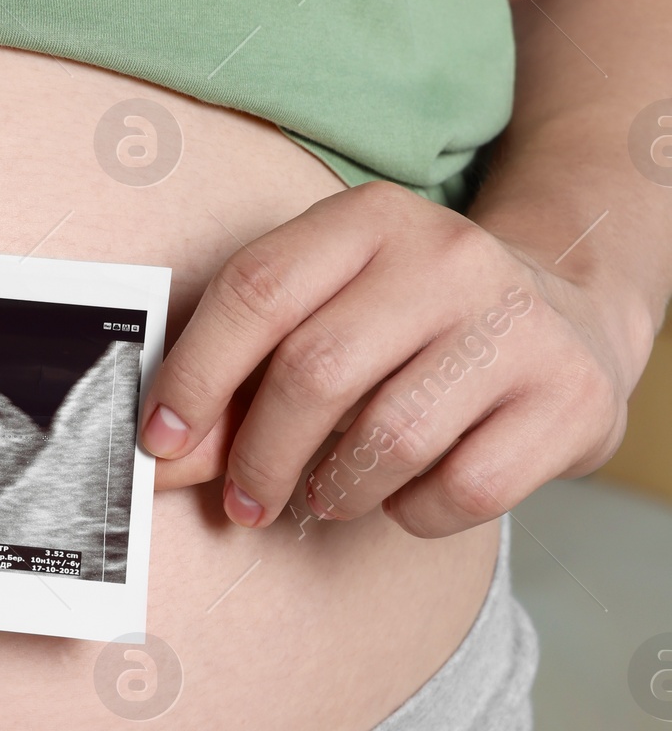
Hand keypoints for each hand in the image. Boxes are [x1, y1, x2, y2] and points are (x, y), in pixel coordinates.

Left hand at [140, 182, 647, 537]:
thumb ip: (245, 375)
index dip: (196, 375)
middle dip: (259, 455)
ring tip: (327, 495)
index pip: (258, 290)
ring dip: (335, 491)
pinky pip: (460, 488)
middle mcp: (449, 257)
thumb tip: (170, 456)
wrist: (569, 318)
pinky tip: (407, 492)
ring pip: (389, 439)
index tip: (162, 441)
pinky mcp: (567, 397)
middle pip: (315, 370)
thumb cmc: (415, 326)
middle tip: (244, 500)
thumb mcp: (332, 312)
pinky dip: (412, 511)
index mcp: (371, 219)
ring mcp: (517, 325)